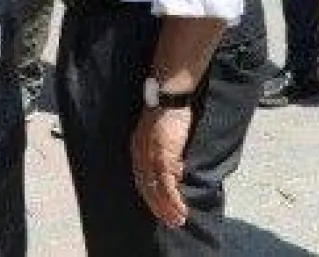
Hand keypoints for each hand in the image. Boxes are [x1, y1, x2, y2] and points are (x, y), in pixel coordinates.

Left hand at [131, 106, 192, 227]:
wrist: (169, 97)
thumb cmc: (168, 113)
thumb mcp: (161, 135)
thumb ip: (164, 152)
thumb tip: (176, 170)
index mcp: (137, 150)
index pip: (142, 179)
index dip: (151, 196)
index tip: (160, 209)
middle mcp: (140, 156)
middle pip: (146, 188)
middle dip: (158, 208)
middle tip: (170, 222)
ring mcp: (150, 158)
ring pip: (156, 190)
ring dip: (167, 208)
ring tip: (178, 220)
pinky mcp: (162, 157)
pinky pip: (166, 185)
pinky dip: (174, 200)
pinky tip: (181, 209)